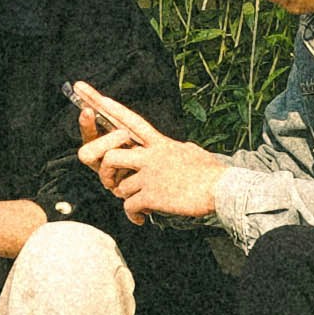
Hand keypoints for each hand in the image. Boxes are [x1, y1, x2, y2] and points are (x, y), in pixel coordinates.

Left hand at [79, 106, 225, 224]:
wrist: (222, 189)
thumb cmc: (210, 172)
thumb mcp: (190, 152)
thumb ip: (175, 148)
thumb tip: (178, 147)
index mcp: (160, 143)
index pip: (131, 121)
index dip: (111, 108)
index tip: (91, 95)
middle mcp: (151, 156)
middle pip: (111, 156)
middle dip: (105, 172)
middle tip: (110, 183)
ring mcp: (150, 175)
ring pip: (120, 187)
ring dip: (126, 198)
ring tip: (138, 204)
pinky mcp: (152, 195)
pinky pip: (130, 206)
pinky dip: (133, 215)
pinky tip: (141, 219)